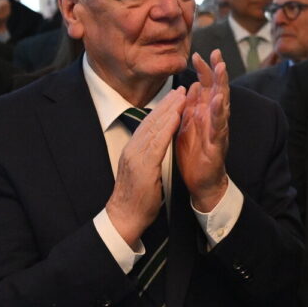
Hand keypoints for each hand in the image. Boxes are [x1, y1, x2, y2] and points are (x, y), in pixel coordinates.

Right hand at [105, 88, 185, 246]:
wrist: (125, 216)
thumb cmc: (136, 198)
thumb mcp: (143, 172)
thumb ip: (148, 157)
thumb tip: (157, 146)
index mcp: (133, 150)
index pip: (148, 125)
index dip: (162, 110)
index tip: (174, 98)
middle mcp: (133, 149)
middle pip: (151, 121)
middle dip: (167, 104)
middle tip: (181, 90)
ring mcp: (136, 156)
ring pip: (154, 127)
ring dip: (169, 110)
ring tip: (182, 97)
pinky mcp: (143, 165)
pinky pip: (157, 142)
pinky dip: (167, 128)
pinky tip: (176, 117)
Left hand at [176, 52, 231, 212]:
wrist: (201, 182)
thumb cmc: (195, 154)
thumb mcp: (189, 125)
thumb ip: (192, 106)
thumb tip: (192, 85)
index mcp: (205, 112)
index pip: (206, 86)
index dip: (203, 70)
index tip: (197, 54)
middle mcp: (214, 118)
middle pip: (218, 89)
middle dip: (218, 71)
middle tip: (217, 54)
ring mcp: (218, 130)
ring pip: (222, 104)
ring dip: (222, 86)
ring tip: (222, 70)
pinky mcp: (218, 145)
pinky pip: (219, 127)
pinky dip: (219, 114)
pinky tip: (218, 102)